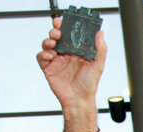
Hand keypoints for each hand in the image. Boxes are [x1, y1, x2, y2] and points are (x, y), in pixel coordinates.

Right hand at [36, 17, 106, 131]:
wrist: (79, 99)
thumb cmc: (89, 84)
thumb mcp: (98, 65)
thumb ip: (100, 49)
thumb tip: (101, 33)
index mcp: (77, 51)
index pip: (70, 35)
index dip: (66, 27)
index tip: (64, 21)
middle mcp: (66, 54)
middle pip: (56, 37)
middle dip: (54, 31)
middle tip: (57, 31)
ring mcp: (56, 61)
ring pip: (47, 45)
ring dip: (48, 41)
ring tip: (53, 43)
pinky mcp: (48, 68)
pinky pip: (41, 57)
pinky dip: (43, 54)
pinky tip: (50, 56)